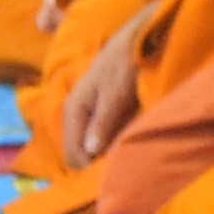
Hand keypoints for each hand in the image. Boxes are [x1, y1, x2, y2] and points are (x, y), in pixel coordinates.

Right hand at [57, 23, 144, 165]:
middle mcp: (78, 116)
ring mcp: (90, 117)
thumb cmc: (127, 64)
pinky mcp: (104, 116)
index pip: (74, 154)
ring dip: (107, 157)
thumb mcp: (116, 93)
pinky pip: (104, 142)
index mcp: (74, 110)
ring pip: (92, 150)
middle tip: (123, 167)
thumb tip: (90, 151)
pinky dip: (114, 147)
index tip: (114, 172)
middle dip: (97, 164)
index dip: (92, 167)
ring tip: (128, 160)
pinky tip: (129, 149)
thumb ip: (103, 121)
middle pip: (80, 155)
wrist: (140, 40)